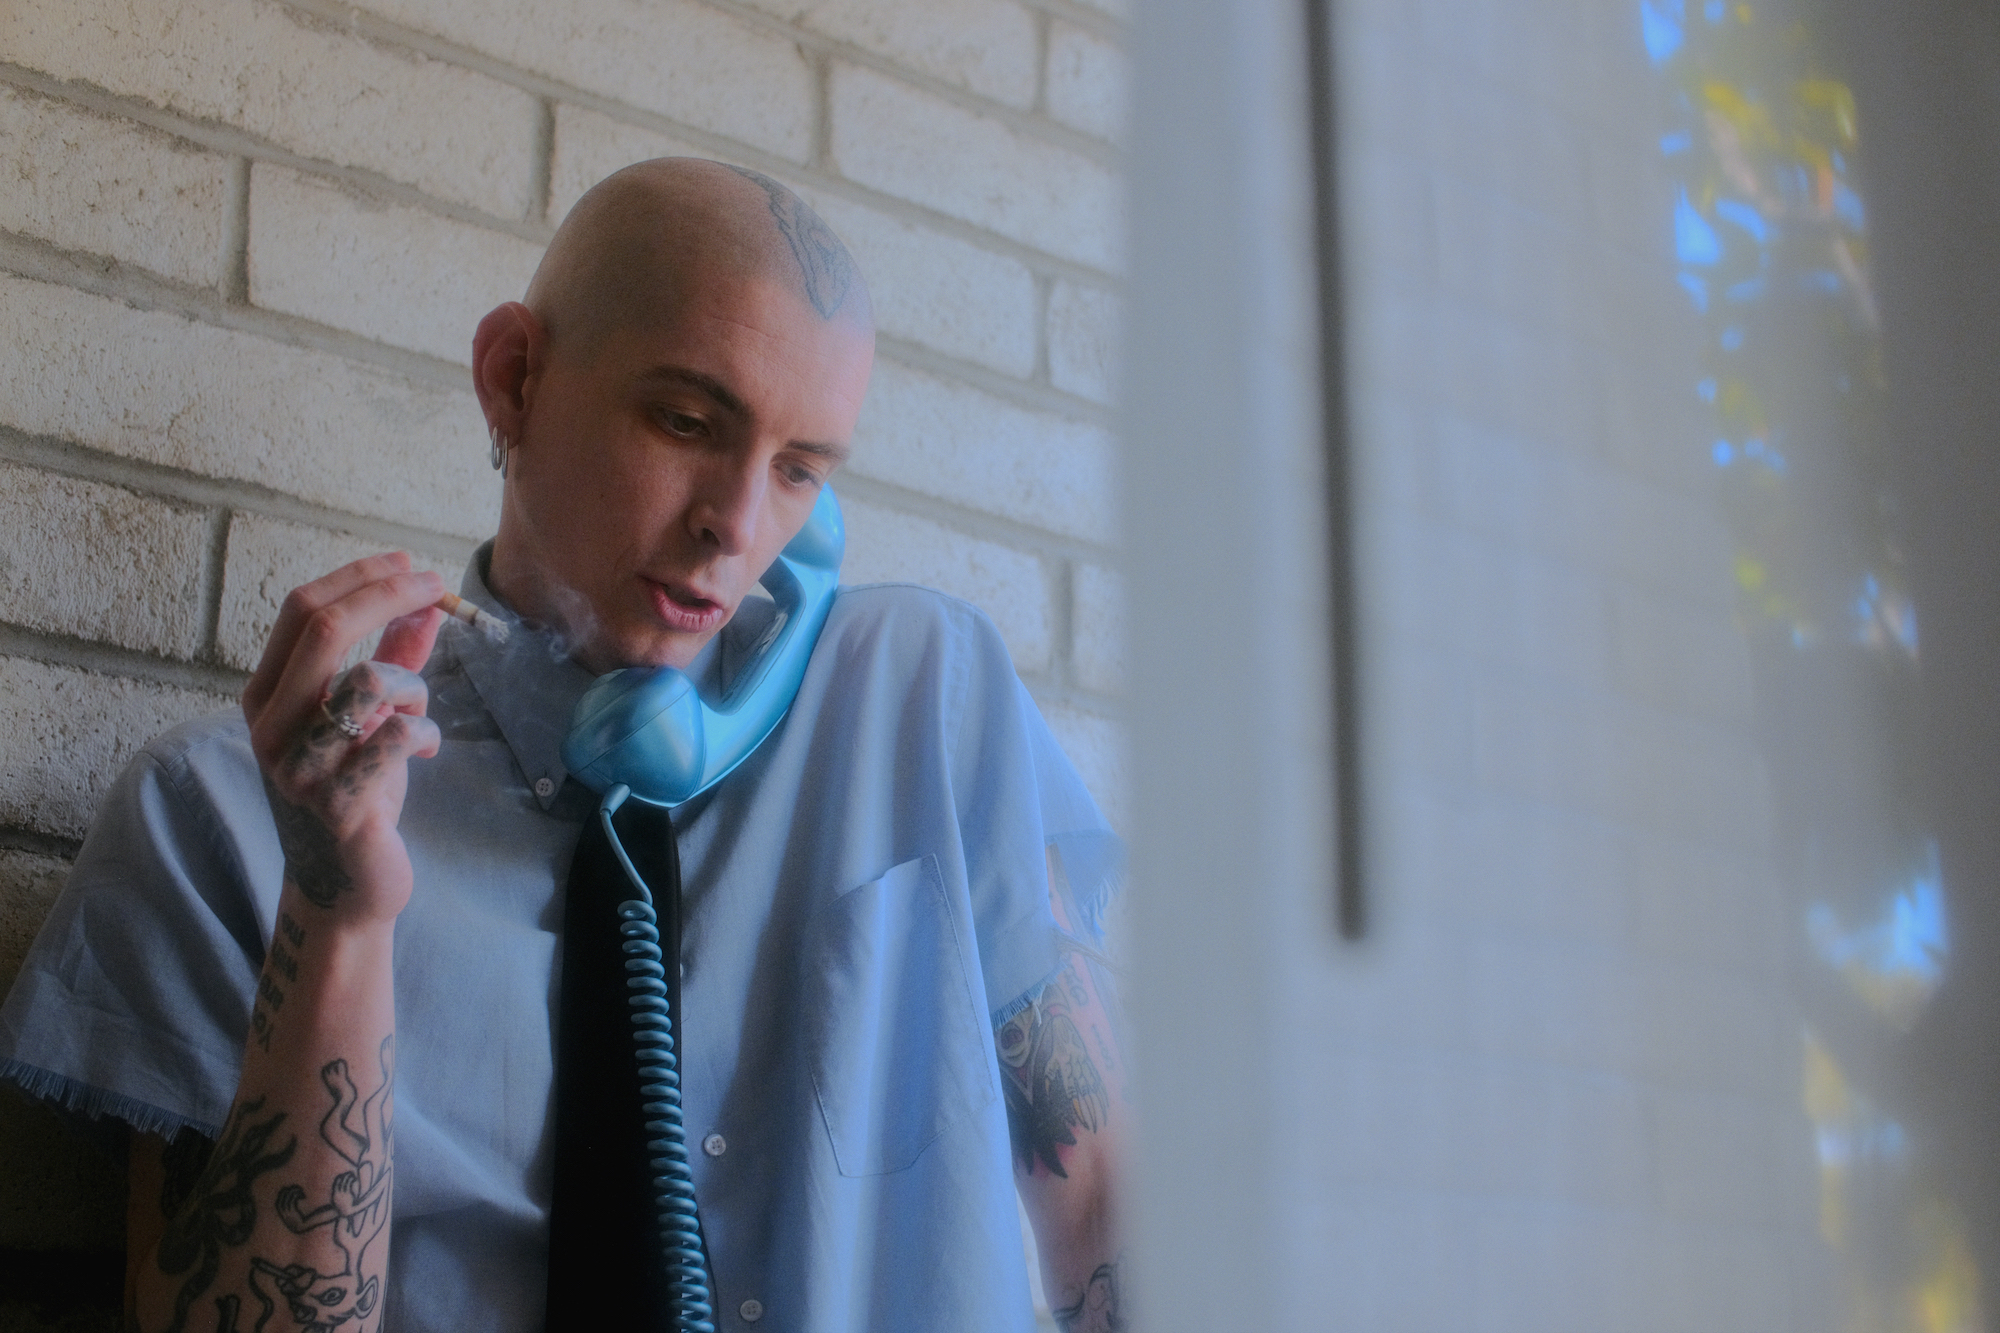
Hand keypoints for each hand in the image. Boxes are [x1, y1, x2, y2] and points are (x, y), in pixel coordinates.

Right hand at [241, 553, 446, 923]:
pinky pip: (400, 736)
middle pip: (325, 627)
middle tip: (439, 590)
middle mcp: (271, 727)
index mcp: (267, 697)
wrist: (343, 888)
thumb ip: (392, 660)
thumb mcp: (369, 720)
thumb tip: (425, 604)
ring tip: (415, 722)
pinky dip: (426, 736)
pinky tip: (421, 756)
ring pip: (372, 680)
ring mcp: (299, 766)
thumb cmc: (356, 794)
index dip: (361, 576)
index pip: (301, 609)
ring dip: (415, 690)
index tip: (411, 565)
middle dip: (390, 595)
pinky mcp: (337, 803)